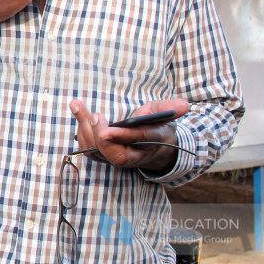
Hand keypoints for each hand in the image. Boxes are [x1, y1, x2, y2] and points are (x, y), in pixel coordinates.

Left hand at [69, 98, 189, 170]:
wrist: (155, 147)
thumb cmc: (158, 126)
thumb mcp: (166, 115)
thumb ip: (170, 108)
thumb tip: (184, 106)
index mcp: (153, 142)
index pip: (138, 141)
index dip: (122, 136)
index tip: (106, 128)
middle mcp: (135, 154)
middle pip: (115, 155)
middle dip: (100, 136)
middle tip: (95, 116)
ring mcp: (119, 157)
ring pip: (98, 152)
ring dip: (85, 129)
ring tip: (78, 106)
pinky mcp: (106, 156)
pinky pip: (89, 149)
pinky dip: (81, 131)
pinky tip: (79, 112)